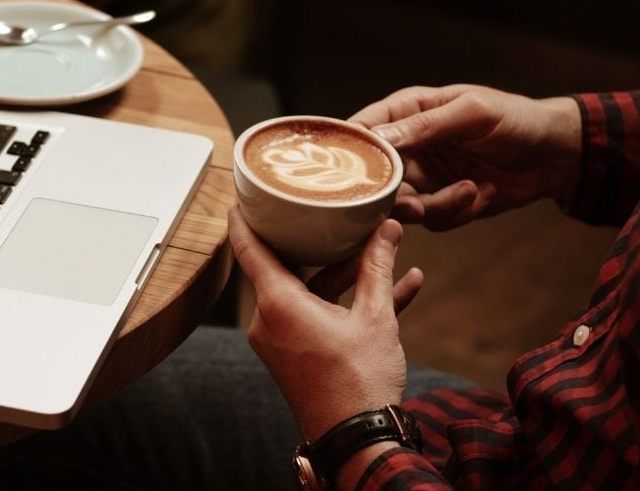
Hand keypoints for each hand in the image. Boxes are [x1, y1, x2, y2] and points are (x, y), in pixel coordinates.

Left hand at [229, 207, 421, 442]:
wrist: (358, 441)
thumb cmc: (359, 384)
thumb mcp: (375, 316)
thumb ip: (377, 267)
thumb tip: (387, 229)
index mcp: (278, 304)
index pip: (249, 250)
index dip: (244, 221)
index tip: (241, 198)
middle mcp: (270, 321)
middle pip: (288, 268)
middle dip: (320, 245)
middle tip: (331, 215)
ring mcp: (282, 340)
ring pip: (312, 293)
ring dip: (348, 277)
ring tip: (384, 254)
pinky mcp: (297, 355)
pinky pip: (320, 317)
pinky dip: (349, 304)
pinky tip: (398, 288)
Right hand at [350, 84, 581, 229]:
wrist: (555, 155)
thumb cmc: (516, 120)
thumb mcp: (472, 113)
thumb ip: (424, 126)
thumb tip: (378, 140)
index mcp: (407, 112)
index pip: (360, 131)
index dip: (350, 154)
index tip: (353, 177)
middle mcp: (407, 147)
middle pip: (374, 180)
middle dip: (396, 197)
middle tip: (418, 204)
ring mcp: (422, 178)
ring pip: (403, 207)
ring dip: (438, 205)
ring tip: (471, 190)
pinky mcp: (441, 203)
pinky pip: (433, 221)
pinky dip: (459, 212)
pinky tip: (484, 192)